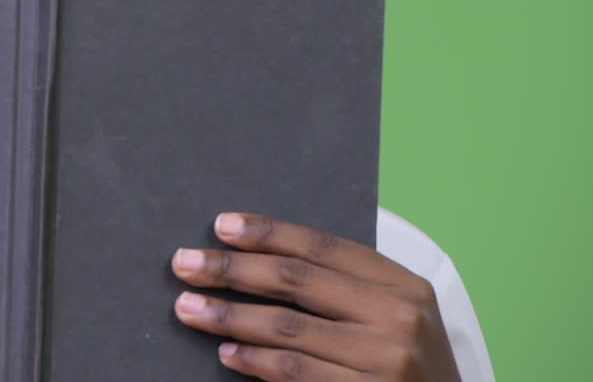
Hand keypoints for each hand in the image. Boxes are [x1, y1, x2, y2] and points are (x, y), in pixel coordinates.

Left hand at [171, 213, 460, 380]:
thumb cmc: (408, 368)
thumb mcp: (395, 317)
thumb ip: (344, 289)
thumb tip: (258, 262)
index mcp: (403, 285)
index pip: (323, 247)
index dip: (268, 233)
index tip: (221, 226)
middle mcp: (398, 318)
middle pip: (297, 281)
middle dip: (232, 269)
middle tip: (184, 263)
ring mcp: (385, 362)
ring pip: (288, 329)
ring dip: (229, 316)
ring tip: (188, 309)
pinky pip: (295, 373)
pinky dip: (255, 361)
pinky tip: (227, 353)